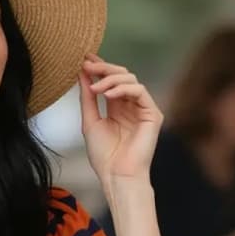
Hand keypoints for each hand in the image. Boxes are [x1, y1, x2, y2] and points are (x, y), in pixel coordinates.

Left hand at [80, 55, 163, 191]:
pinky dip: (123, 89)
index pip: (110, 80)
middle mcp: (131, 105)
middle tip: (88, 66)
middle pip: (121, 75)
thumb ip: (87, 98)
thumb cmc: (104, 157)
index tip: (84, 59)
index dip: (99, 67)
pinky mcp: (152, 114)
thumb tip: (82, 74)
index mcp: (117, 107)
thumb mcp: (90, 122)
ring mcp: (143, 109)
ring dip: (110, 79)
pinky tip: (108, 95)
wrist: (117, 176)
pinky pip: (140, 91)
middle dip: (103, 68)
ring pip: (130, 80)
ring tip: (95, 87)